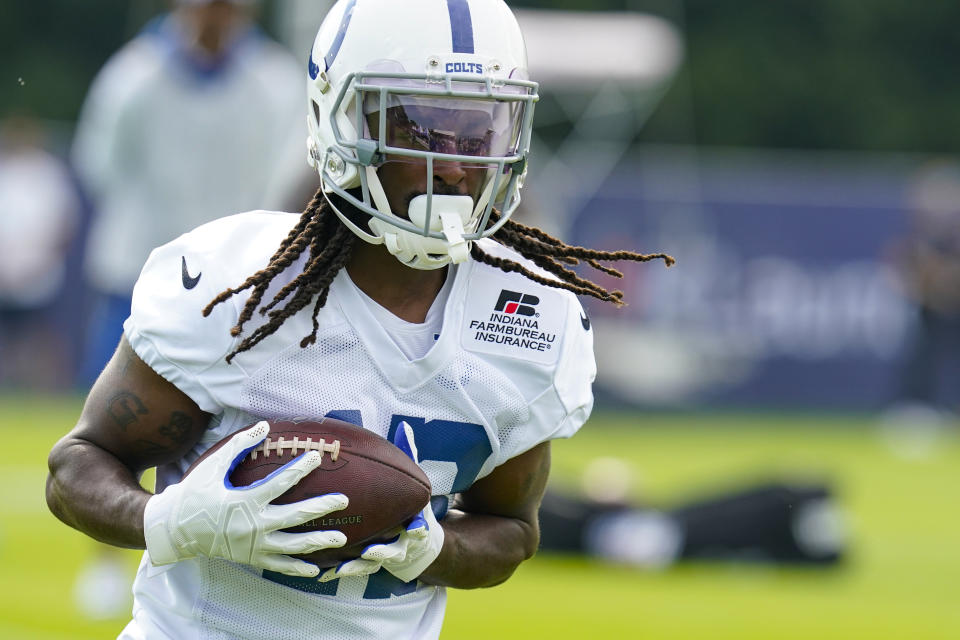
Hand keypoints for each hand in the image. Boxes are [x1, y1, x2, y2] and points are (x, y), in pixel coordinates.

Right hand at [143, 421, 347, 576]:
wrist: (174, 530)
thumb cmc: (194, 494)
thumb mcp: (213, 466)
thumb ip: (240, 446)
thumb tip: (264, 426)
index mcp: (244, 502)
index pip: (280, 483)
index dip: (300, 469)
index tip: (317, 457)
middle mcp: (253, 526)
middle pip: (295, 517)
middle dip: (321, 508)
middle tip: (343, 499)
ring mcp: (253, 545)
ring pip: (293, 545)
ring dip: (318, 541)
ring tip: (341, 537)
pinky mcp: (251, 558)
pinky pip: (279, 565)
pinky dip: (297, 567)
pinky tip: (315, 568)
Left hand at [319, 421, 443, 582]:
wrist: (420, 547)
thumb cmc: (413, 510)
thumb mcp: (415, 486)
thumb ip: (409, 458)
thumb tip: (404, 427)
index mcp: (416, 524)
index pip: (421, 528)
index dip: (418, 530)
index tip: (415, 528)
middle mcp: (402, 544)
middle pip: (395, 551)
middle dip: (384, 552)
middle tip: (370, 550)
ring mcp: (386, 557)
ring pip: (373, 565)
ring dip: (358, 567)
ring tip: (342, 568)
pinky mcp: (370, 564)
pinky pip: (356, 570)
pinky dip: (342, 571)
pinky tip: (324, 573)